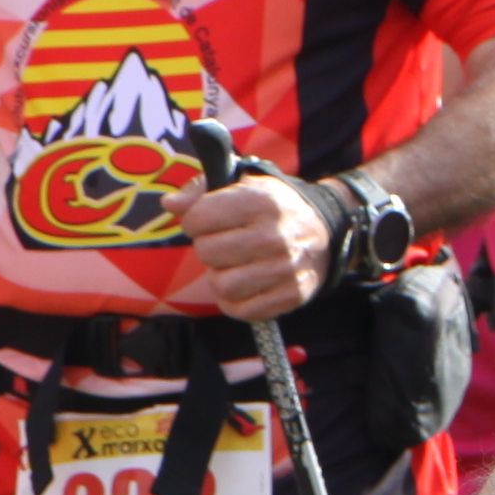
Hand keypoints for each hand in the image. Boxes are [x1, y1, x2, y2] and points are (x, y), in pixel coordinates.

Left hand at [181, 169, 335, 320]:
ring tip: (234, 266)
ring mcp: (284, 269)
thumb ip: (201, 191)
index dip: (195, 221)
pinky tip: (245, 285)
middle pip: (207, 253)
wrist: (325, 231)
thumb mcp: (243, 184)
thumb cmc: (274, 208)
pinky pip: (242, 310)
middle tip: (223, 244)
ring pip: (221, 286)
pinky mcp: (291, 295)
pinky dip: (236, 301)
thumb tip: (169, 205)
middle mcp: (274, 235)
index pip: (198, 219)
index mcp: (260, 201)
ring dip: (220, 277)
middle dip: (208, 249)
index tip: (207, 221)